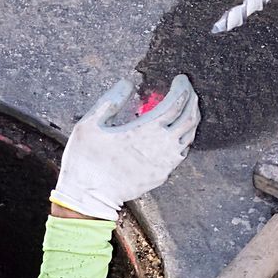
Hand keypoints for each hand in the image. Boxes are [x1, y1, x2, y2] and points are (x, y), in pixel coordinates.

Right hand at [52, 76, 199, 220]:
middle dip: (192, 100)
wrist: (88, 198)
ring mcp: (164, 164)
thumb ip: (110, 100)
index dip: (182, 89)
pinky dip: (184, 137)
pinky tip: (178, 132)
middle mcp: (160, 147)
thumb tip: (127, 83)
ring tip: (187, 107)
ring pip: (189, 137)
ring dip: (191, 119)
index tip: (180, 79)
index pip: (175, 104)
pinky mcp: (161, 175)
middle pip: (189, 119)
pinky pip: (181, 152)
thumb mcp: (89, 124)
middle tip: (188, 89)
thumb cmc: (85, 161)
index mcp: (145, 131)